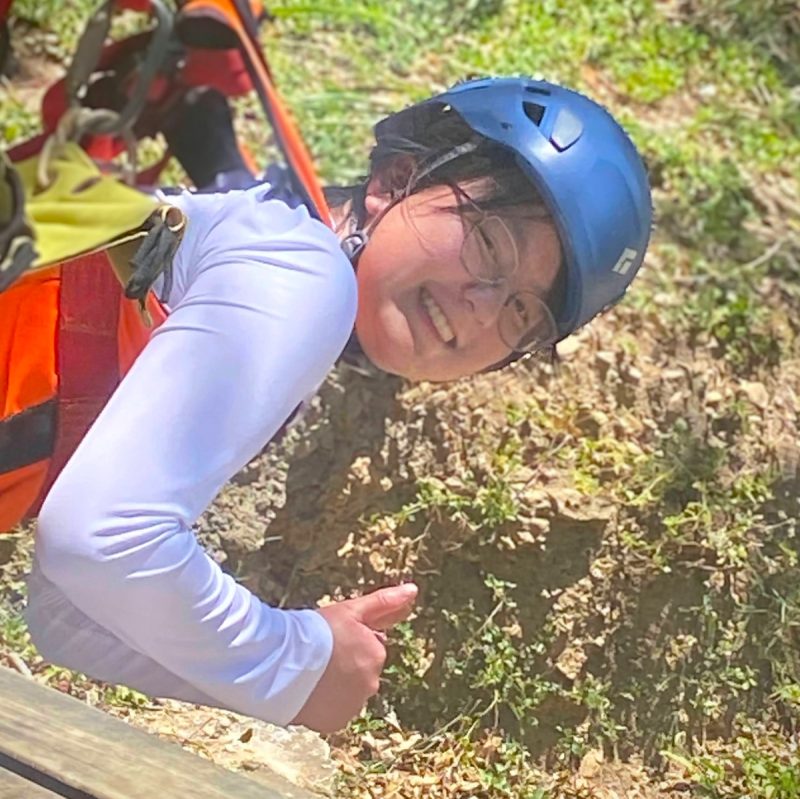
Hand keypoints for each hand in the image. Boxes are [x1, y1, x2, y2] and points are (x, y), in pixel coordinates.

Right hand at [291, 582, 418, 732]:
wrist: (284, 663)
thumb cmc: (317, 632)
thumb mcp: (352, 610)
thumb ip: (385, 601)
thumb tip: (412, 589)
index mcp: (376, 654)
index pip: (369, 647)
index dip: (349, 641)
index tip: (331, 638)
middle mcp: (371, 683)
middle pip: (360, 671)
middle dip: (345, 664)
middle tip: (320, 655)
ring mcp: (354, 705)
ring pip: (348, 692)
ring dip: (336, 685)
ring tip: (312, 673)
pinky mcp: (336, 722)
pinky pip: (335, 711)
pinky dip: (326, 704)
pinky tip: (310, 691)